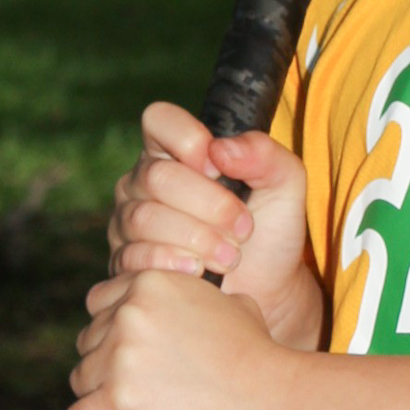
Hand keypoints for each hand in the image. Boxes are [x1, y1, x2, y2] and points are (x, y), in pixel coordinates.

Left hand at [66, 268, 295, 409]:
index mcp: (151, 283)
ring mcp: (119, 359)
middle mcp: (129, 314)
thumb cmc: (259, 359)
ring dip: (103, 396)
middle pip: (88, 341)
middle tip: (144, 387)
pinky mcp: (115, 404)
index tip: (136, 352)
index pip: (100, 302)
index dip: (115, 329)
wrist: (274, 404)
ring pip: (81, 379)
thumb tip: (188, 309)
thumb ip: (196, 299)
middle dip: (108, 363)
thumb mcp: (233, 305)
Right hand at [108, 103, 322, 349]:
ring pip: (145, 218)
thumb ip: (264, 154)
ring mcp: (129, 221)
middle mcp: (144, 181)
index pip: (160, 120)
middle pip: (157, 177)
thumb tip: (221, 150)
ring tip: (231, 257)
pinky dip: (174, 264)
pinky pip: (134, 255)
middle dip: (209, 205)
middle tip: (244, 230)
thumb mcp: (284, 184)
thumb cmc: (271, 230)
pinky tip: (199, 273)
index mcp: (176, 150)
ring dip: (198, 239)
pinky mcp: (125, 261)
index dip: (189, 140)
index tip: (222, 170)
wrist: (267, 290)